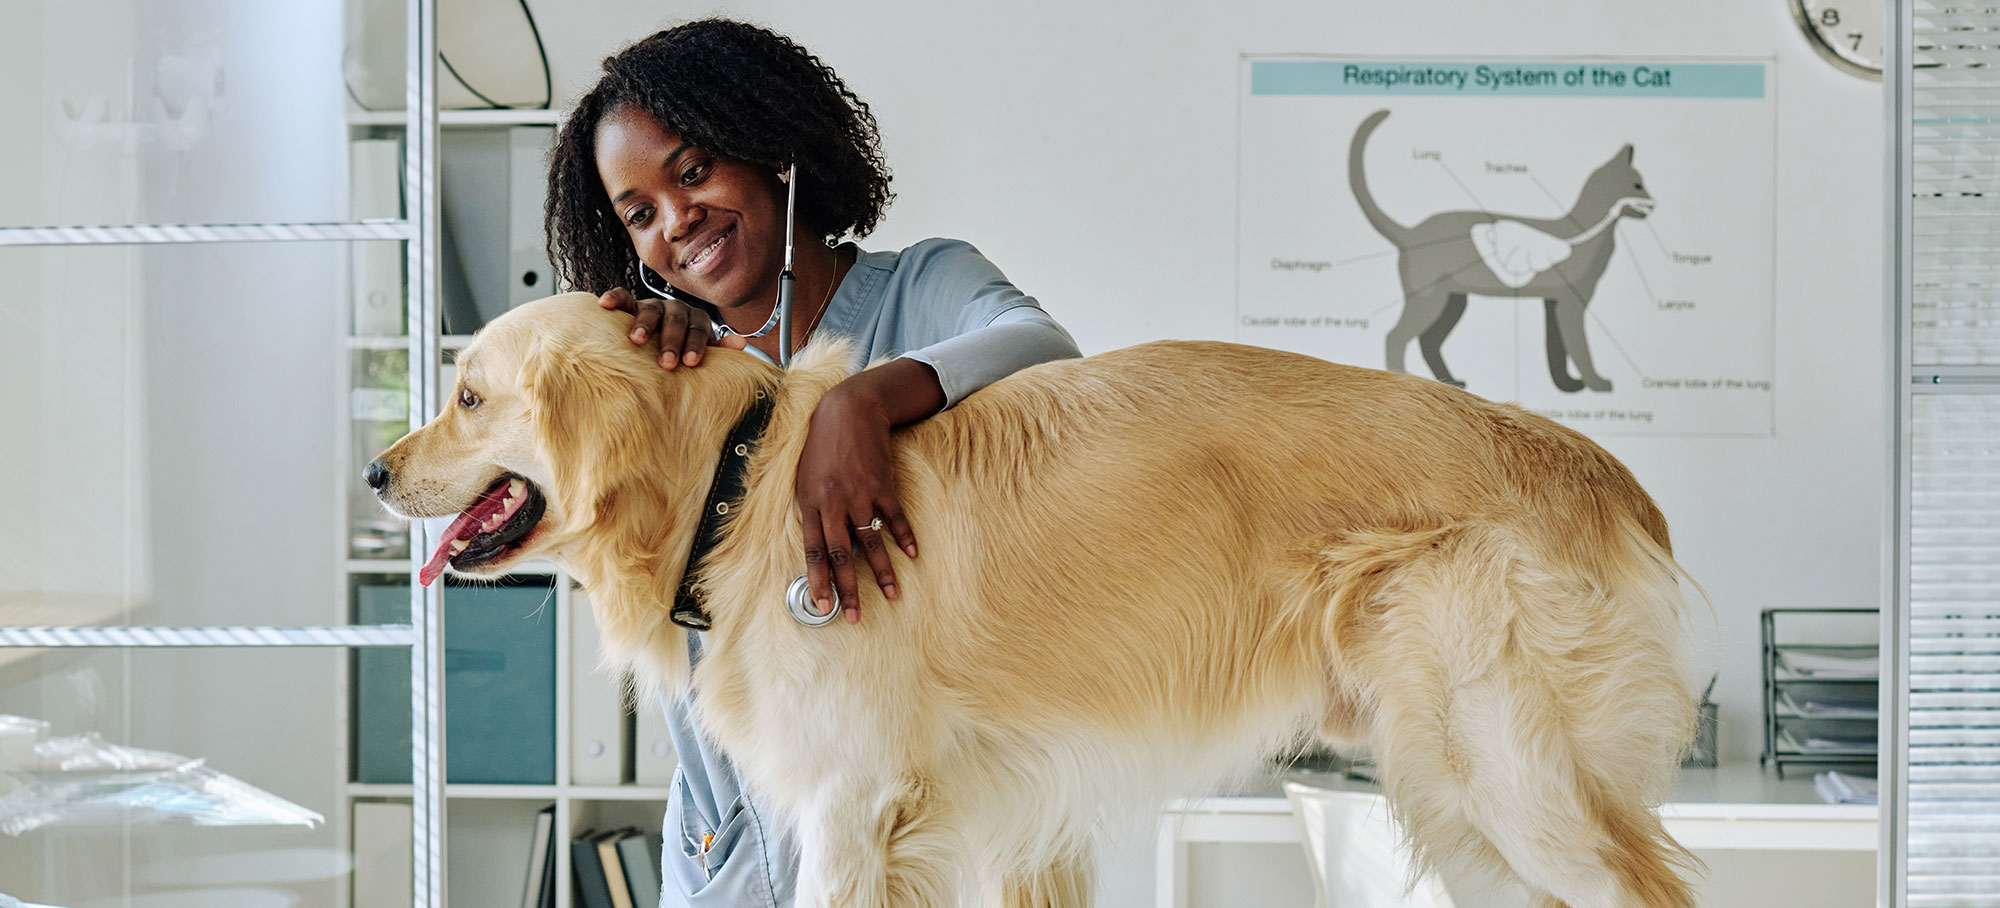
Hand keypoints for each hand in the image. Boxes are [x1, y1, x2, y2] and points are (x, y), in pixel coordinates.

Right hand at [598, 287, 745, 368]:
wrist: (658, 339)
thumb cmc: (681, 351)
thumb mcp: (700, 350)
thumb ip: (718, 350)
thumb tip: (741, 344)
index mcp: (695, 320)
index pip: (698, 329)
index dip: (696, 345)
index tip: (690, 362)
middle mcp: (675, 309)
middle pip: (675, 320)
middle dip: (672, 341)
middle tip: (667, 362)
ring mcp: (652, 305)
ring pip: (650, 309)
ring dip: (644, 324)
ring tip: (637, 340)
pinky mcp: (631, 304)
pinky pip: (622, 296)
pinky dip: (614, 298)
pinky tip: (604, 305)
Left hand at [795, 381, 919, 623]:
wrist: (848, 411)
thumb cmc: (822, 447)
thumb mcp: (804, 478)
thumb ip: (810, 510)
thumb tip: (815, 543)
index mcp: (810, 503)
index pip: (813, 551)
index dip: (818, 580)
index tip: (823, 606)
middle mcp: (834, 503)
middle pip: (840, 554)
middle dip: (848, 588)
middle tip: (855, 616)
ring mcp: (859, 495)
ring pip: (870, 541)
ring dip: (883, 571)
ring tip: (892, 594)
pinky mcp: (882, 485)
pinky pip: (894, 517)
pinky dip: (904, 536)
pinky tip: (912, 554)